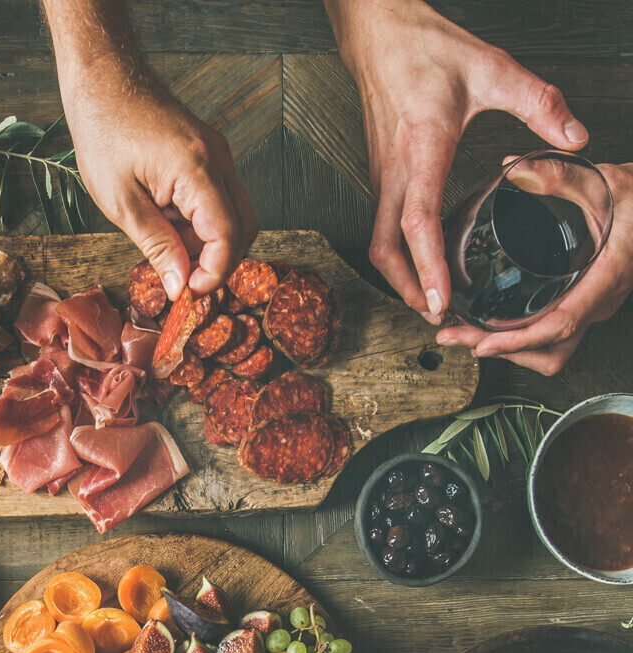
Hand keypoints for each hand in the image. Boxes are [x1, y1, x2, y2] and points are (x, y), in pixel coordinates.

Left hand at [62, 64, 256, 298]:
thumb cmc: (104, 134)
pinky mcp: (209, 156)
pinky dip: (200, 226)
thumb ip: (156, 247)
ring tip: (167, 250)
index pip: (229, 236)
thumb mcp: (122, 204)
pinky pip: (219, 201)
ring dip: (207, 246)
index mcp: (197, 170)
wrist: (104, 81)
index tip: (187, 295)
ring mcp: (218, 155)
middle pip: (244, 229)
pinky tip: (168, 227)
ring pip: (234, 217)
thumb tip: (180, 287)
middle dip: (217, 264)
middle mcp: (218, 160)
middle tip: (182, 284)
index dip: (213, 274)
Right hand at [330, 0, 587, 320]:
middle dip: (407, 287)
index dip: (428, 265)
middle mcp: (395, 172)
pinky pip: (382, 227)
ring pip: (379, 243)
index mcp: (422, 150)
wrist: (381, 38)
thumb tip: (575, 137)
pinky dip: (398, 254)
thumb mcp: (493, 69)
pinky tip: (421, 261)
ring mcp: (382, 177)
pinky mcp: (381, 177)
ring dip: (399, 276)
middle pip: (386, 249)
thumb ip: (539, 103)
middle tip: (435, 313)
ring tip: (428, 297)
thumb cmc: (428, 52)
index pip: (419, 221)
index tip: (440, 298)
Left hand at [436, 161, 632, 372]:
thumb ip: (559, 175)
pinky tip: (490, 327)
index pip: (561, 324)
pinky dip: (519, 341)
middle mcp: (599, 300)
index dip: (518, 341)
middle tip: (455, 335)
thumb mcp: (600, 180)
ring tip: (465, 334)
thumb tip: (516, 169)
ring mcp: (592, 307)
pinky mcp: (583, 306)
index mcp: (605, 276)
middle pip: (549, 349)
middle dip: (499, 349)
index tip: (481, 345)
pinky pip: (552, 339)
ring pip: (551, 352)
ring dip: (508, 351)